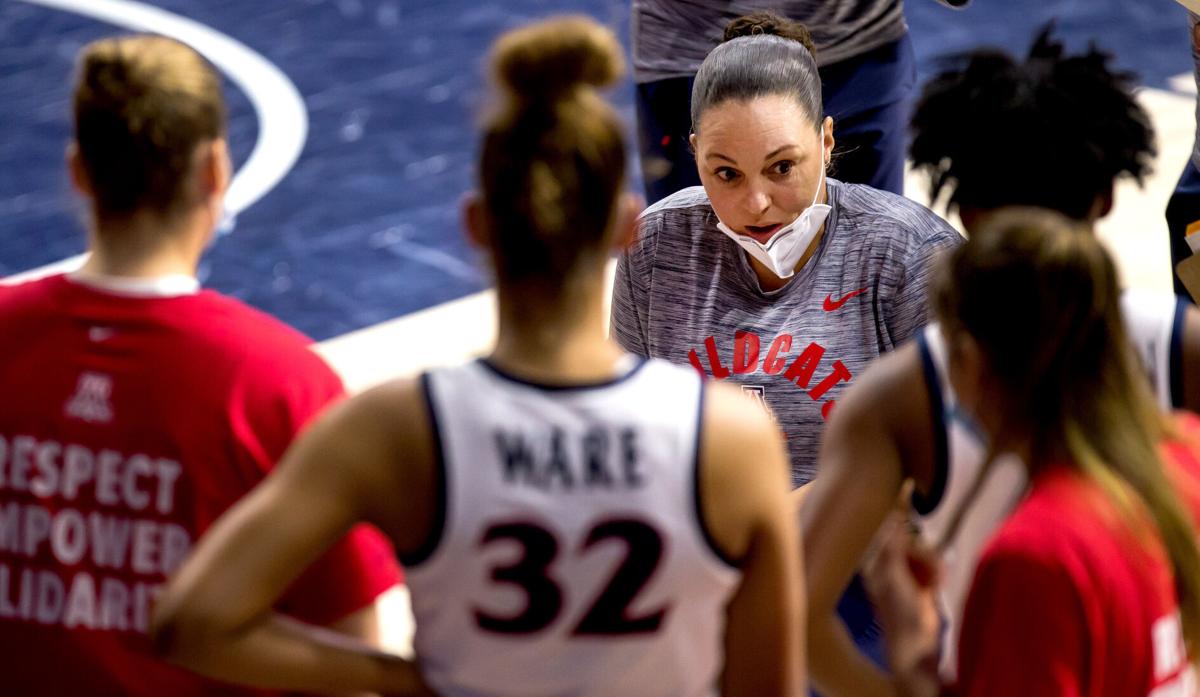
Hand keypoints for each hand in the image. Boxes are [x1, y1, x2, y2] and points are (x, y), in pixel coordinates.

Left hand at [862, 514, 941, 696]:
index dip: (907, 534)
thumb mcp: (893, 577)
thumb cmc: (899, 612)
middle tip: (935, 571)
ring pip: (924, 554)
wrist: (916, 644)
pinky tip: (939, 586)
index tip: (918, 533)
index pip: (891, 536)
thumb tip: (891, 520)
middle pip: (912, 543)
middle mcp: (888, 566)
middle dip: (926, 555)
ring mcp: (905, 574)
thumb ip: (892, 548)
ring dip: (934, 565)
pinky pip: (931, 565)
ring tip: (938, 582)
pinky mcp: (920, 582)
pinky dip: (937, 573)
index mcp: (875, 563)